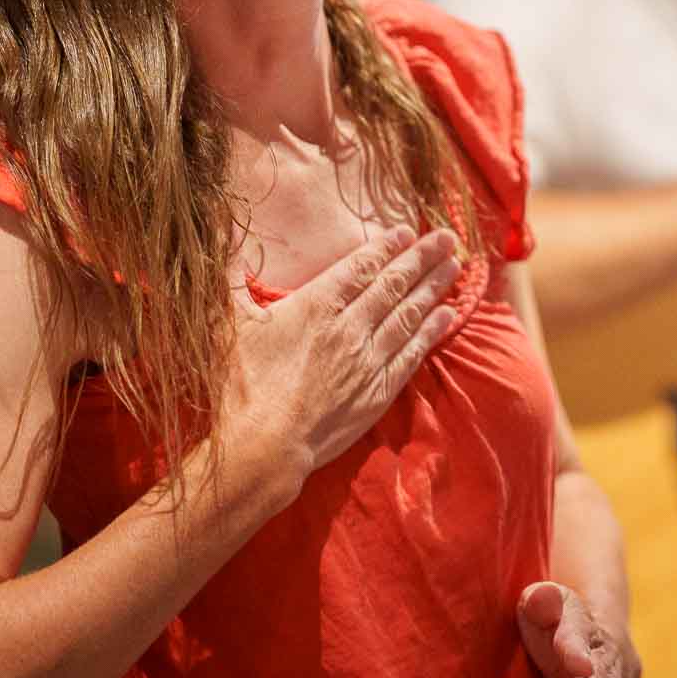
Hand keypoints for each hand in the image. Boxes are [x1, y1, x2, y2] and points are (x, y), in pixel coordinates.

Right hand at [223, 226, 462, 479]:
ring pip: (409, 315)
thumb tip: (221, 240)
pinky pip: (413, 354)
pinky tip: (448, 315)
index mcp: (316, 305)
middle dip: (421, 257)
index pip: (360, 267)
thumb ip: (229, 277)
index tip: (404, 231)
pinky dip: (432, 332)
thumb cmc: (241, 385)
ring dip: (434, 288)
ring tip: (455, 265)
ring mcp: (368, 360)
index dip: (384, 247)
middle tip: (446, 237)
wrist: (264, 446)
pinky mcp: (378, 392)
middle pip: (393, 284)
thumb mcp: (227, 323)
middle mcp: (349, 327)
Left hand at [517, 581, 637, 677]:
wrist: (604, 636)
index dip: (575, 649)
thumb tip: (543, 595)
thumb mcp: (543, 602)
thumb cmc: (557, 620)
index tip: (577, 664)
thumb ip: (541, 601)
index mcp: (579, 624)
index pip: (575, 635)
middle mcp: (600, 654)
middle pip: (597, 670)